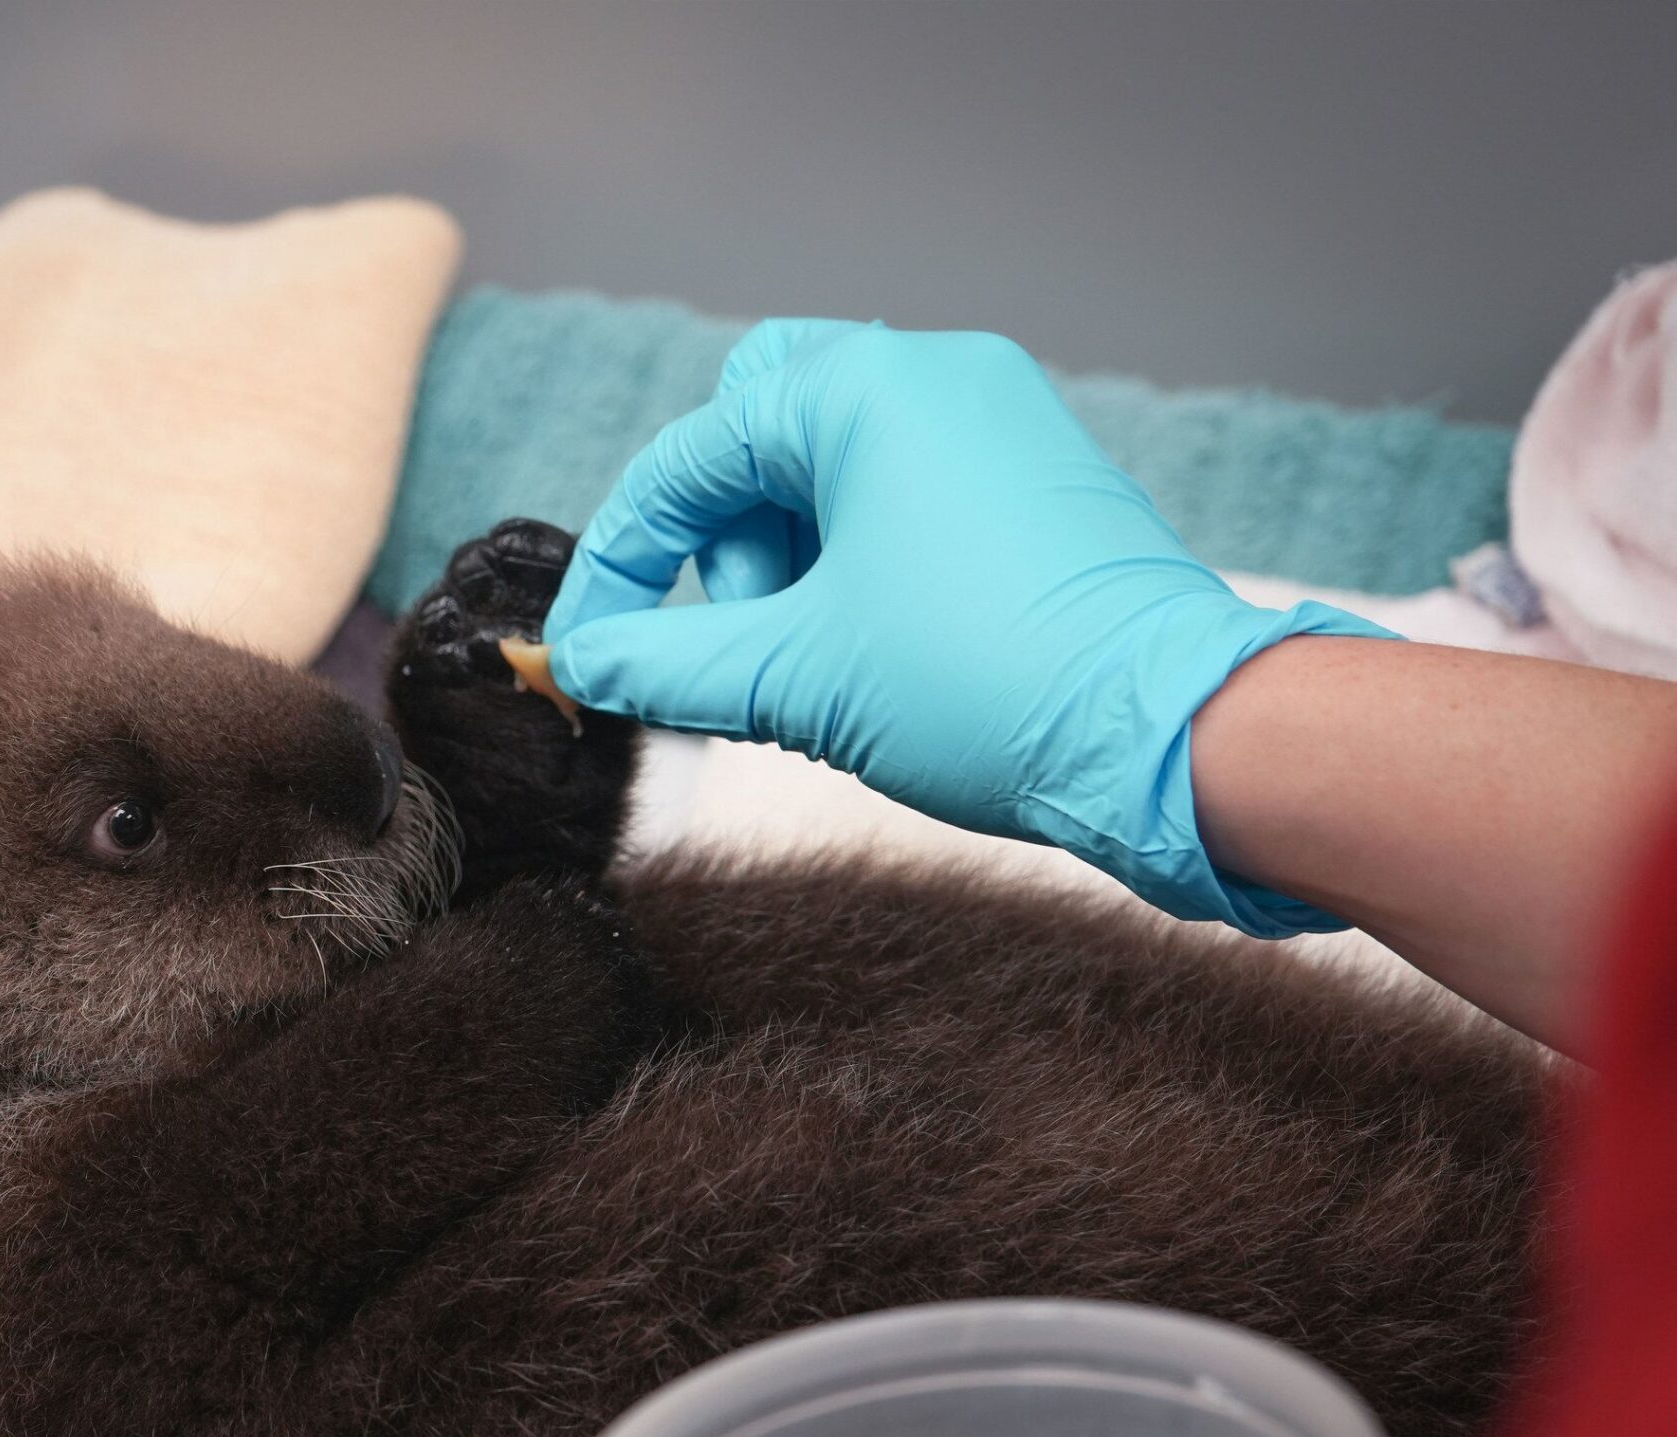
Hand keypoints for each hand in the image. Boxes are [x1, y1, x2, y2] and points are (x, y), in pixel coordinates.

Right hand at [542, 318, 1393, 934]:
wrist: (1175, 736)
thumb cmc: (991, 685)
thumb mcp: (796, 679)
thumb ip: (668, 664)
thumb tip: (585, 663)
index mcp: (863, 389)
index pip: (688, 460)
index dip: (622, 563)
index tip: (591, 647)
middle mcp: (933, 375)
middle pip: (760, 426)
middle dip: (724, 537)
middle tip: (748, 632)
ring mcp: (995, 418)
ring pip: (833, 461)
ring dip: (792, 556)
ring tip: (825, 658)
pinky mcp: (1035, 475)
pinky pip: (905, 488)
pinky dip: (860, 558)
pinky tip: (880, 648)